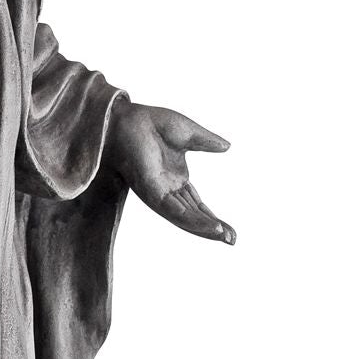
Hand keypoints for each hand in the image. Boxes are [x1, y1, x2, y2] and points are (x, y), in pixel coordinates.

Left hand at [104, 100, 234, 243]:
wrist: (125, 118)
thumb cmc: (149, 123)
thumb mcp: (187, 133)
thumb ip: (206, 142)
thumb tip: (227, 146)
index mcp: (175, 180)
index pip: (197, 206)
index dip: (212, 218)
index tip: (229, 231)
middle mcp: (167, 191)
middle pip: (193, 216)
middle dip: (211, 229)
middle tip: (232, 240)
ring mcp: (158, 193)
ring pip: (184, 218)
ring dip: (204, 228)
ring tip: (223, 235)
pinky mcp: (150, 191)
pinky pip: (173, 211)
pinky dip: (191, 220)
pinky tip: (207, 226)